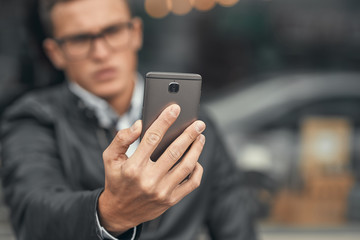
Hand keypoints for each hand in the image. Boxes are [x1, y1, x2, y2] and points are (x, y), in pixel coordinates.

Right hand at [98, 104, 205, 234]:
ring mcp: (162, 191)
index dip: (165, 120)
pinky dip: (197, 169)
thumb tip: (139, 124)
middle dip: (189, 134)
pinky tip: (196, 159)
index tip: (175, 109)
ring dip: (196, 149)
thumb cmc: (117, 179)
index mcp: (133, 167)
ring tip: (201, 137)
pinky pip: (191, 183)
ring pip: (186, 166)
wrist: (119, 212)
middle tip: (199, 123)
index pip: (152, 138)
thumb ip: (121, 138)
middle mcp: (149, 180)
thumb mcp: (110, 158)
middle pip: (175, 151)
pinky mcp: (171, 200)